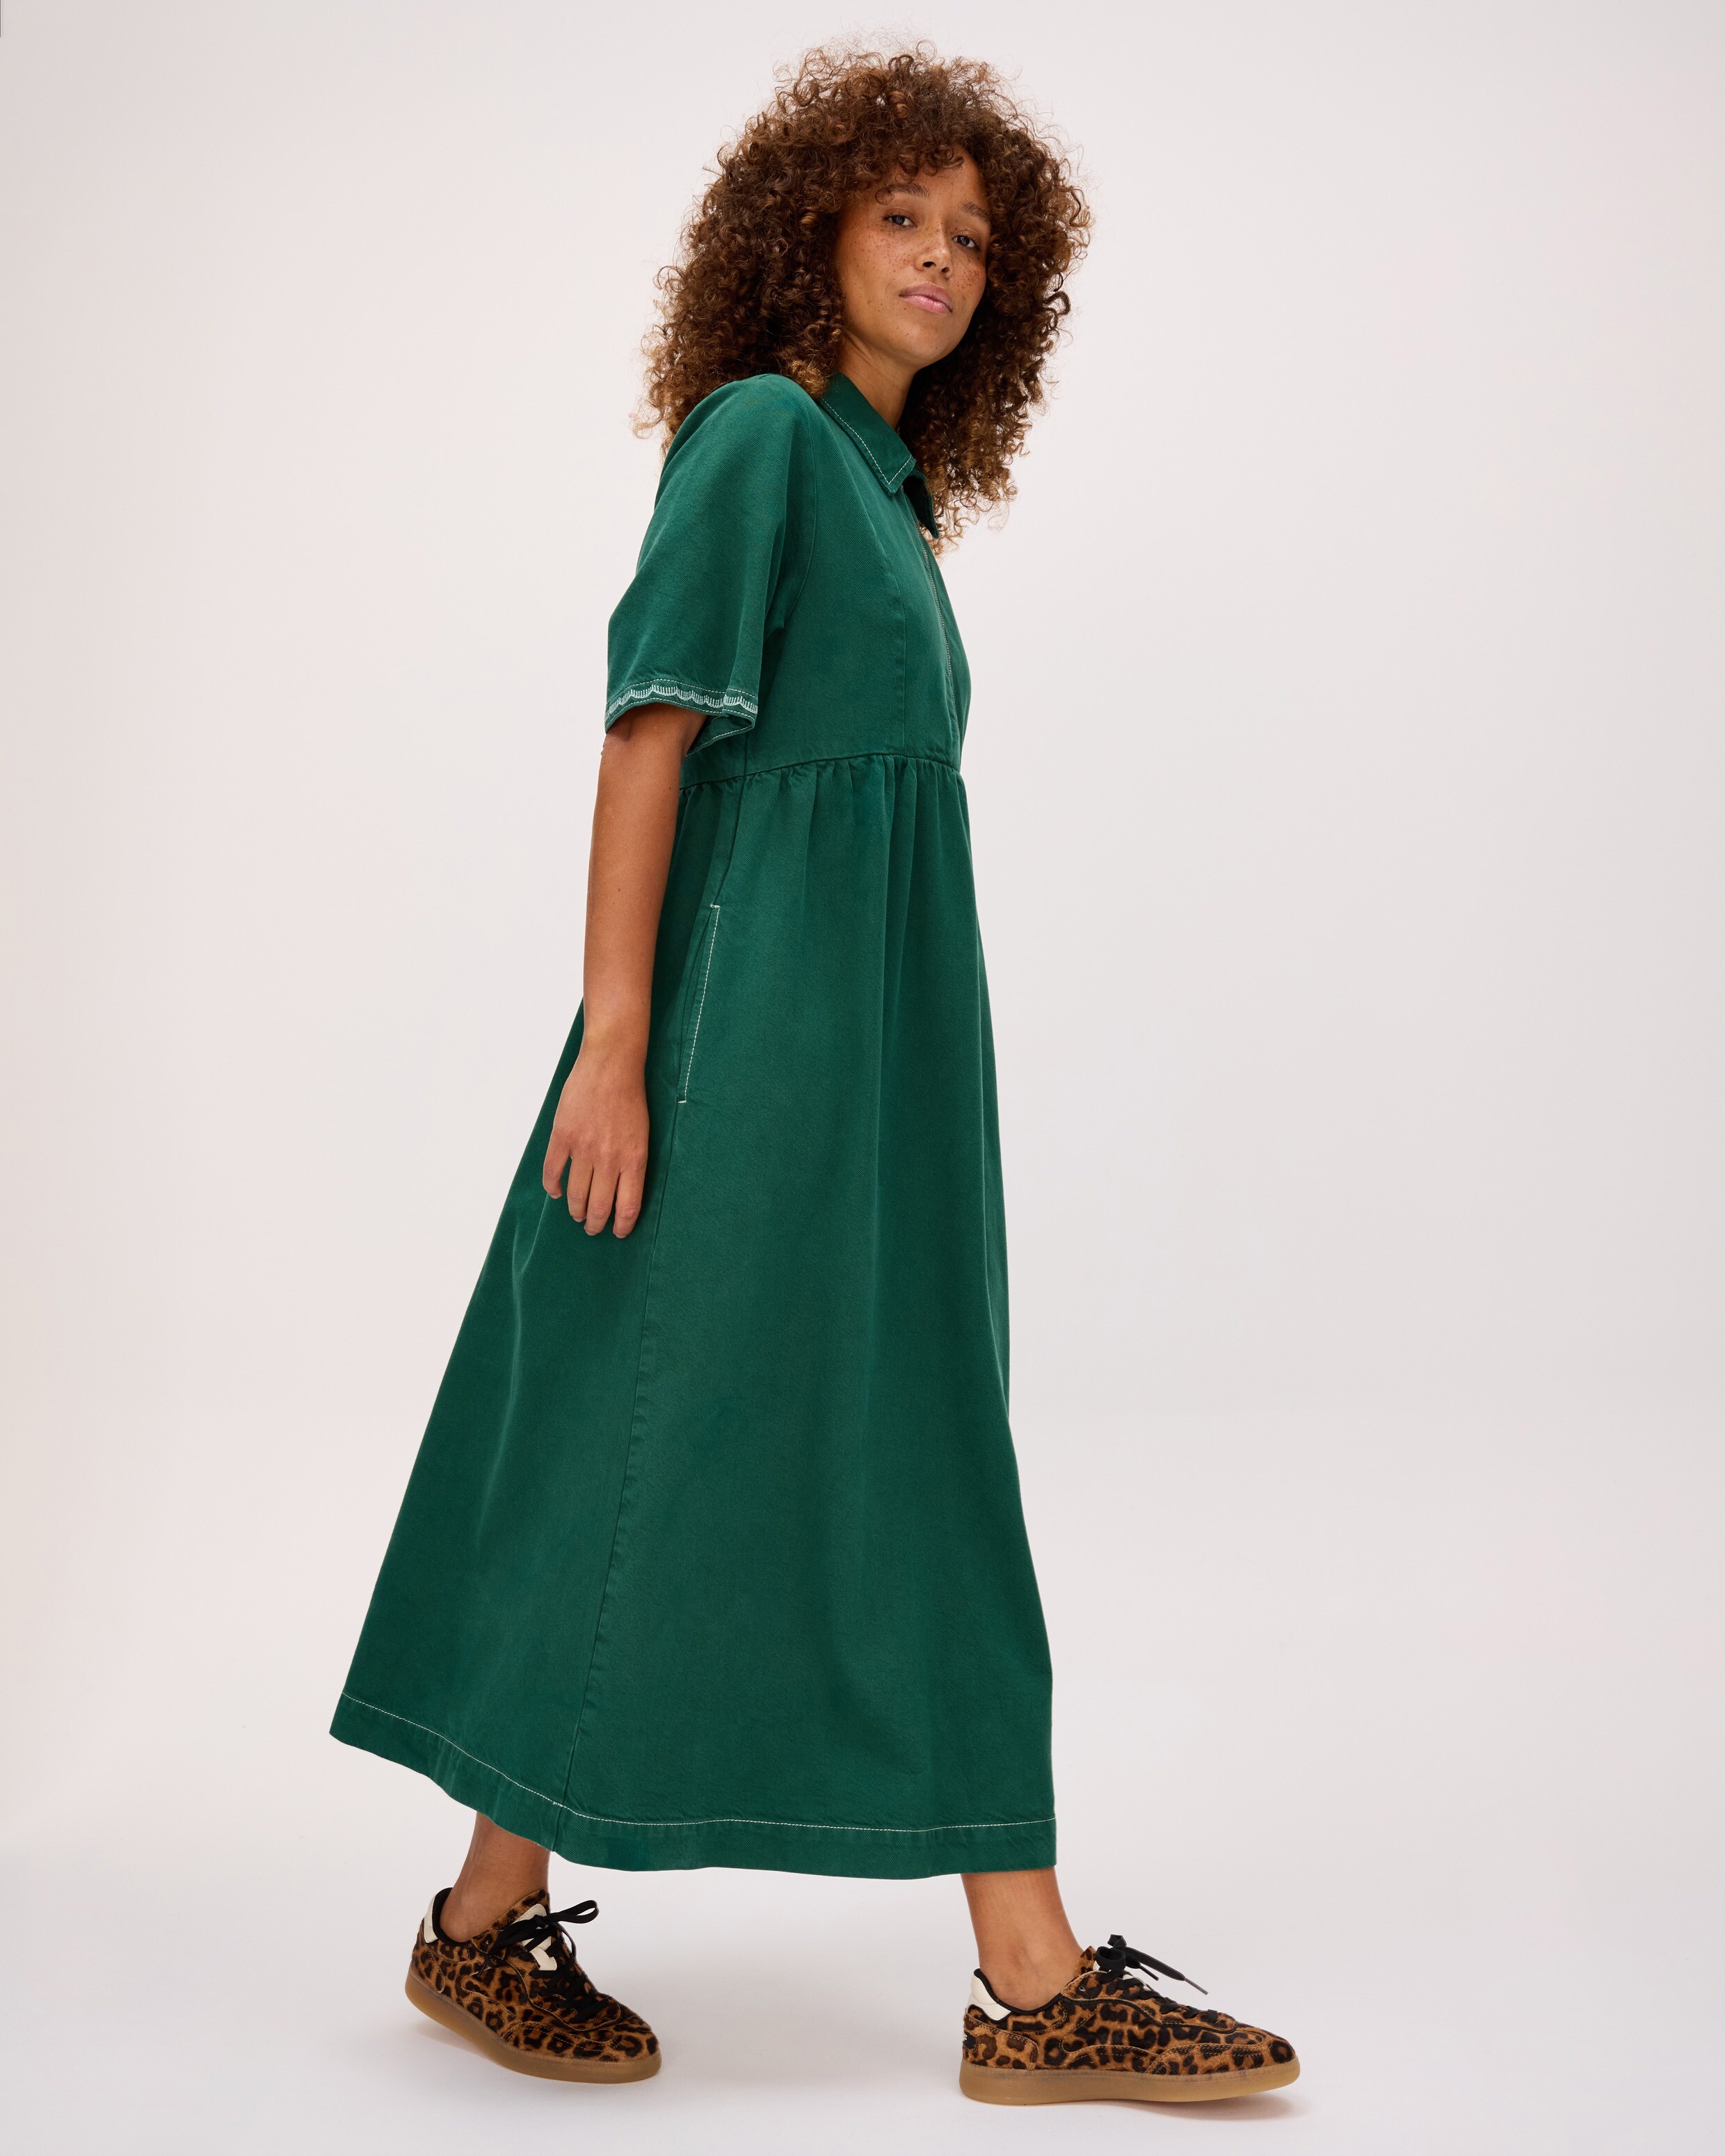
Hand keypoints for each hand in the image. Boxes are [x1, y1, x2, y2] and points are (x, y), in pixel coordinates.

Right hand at [541, 1035, 649, 1236]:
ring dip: (576, 1210)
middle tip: (593, 1228)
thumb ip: (632, 1162)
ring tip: (577, 1215)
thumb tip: (622, 1189)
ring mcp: (584, 1148)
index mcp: (634, 1159)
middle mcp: (609, 1159)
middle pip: (600, 1206)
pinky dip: (553, 1187)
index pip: (628, 1206)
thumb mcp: (642, 1134)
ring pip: (576, 1195)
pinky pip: (553, 1171)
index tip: (617, 1233)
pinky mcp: (563, 1136)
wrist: (611, 1065)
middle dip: (596, 1224)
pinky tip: (556, 1193)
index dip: (621, 1225)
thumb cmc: (631, 1098)